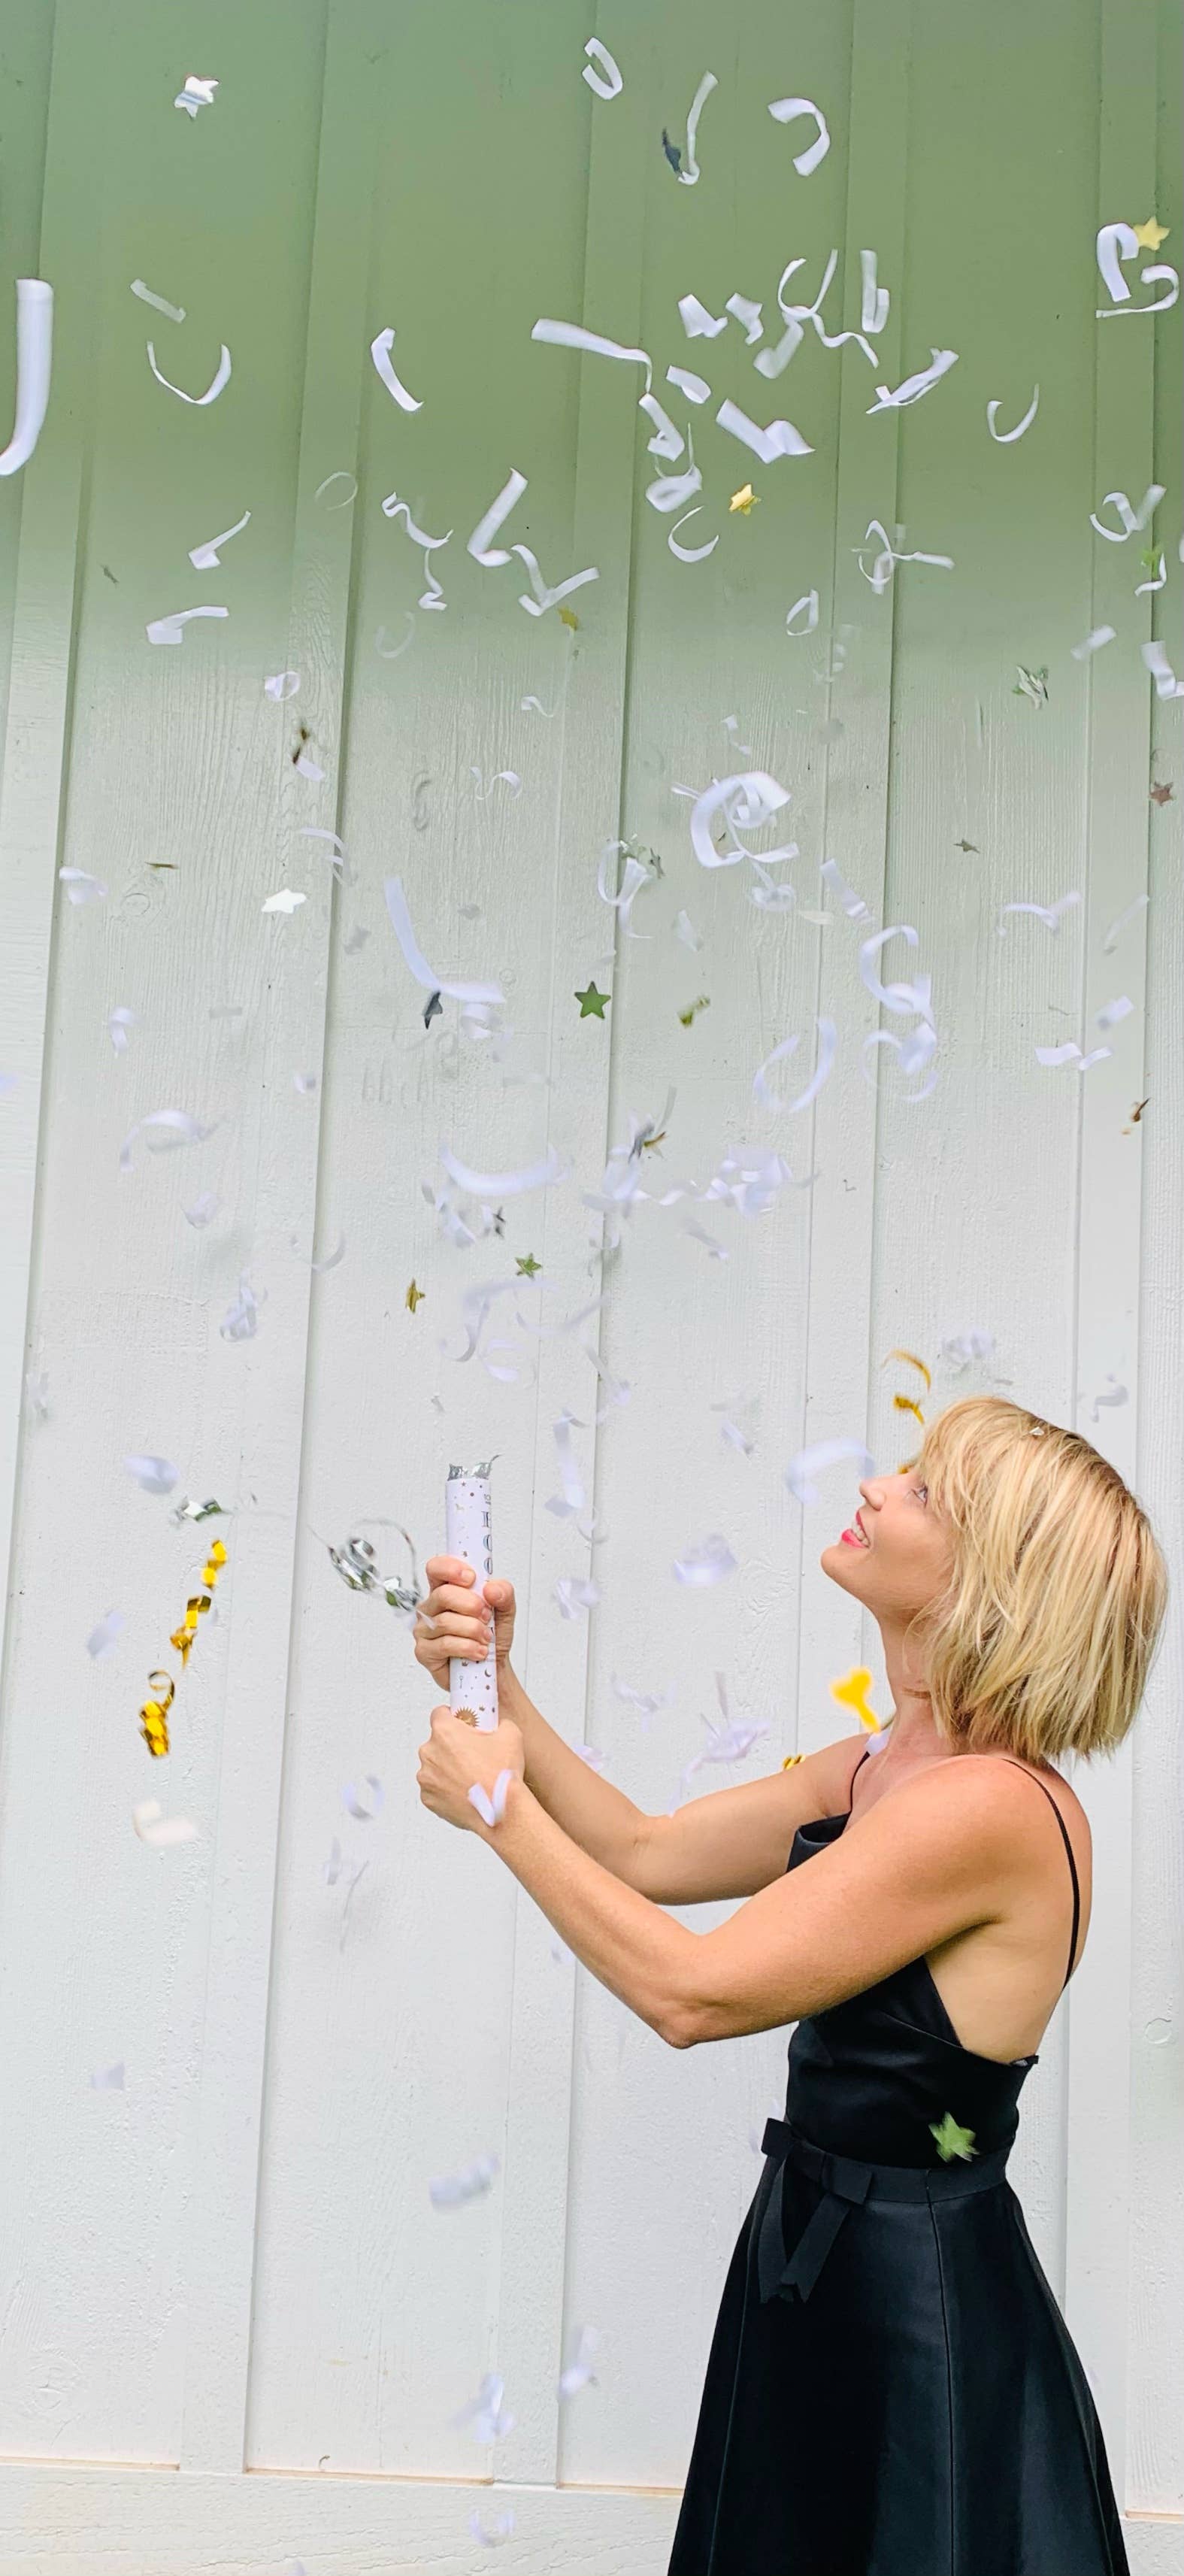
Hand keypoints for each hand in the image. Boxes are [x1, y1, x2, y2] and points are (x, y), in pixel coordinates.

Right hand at [413, 1556, 516, 1689]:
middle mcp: (432, 1608)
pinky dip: (467, 1647)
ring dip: (473, 1630)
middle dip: (471, 1605)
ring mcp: (425, 1630)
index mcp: (446, 1590)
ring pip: (445, 1622)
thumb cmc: (492, 1637)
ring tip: (486, 1638)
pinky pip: (444, 1644)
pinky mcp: (424, 1652)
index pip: (436, 1569)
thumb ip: (503, 1594)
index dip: (450, 1568)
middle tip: (486, 1615)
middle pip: (443, 1595)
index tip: (471, 1578)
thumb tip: (491, 1588)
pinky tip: (478, 1651)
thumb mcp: (505, 1611)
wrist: (492, 1669)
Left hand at [417, 1705, 525, 1832]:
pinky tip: (463, 1791)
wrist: (502, 1810)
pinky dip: (445, 1789)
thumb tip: (496, 1724)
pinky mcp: (428, 1798)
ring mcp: (426, 1777)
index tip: (462, 1726)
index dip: (453, 1718)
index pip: (439, 1713)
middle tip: (472, 1755)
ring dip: (447, 1768)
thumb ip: (498, 1722)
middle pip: (437, 1741)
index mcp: (445, 1732)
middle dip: (452, 1746)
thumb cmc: (501, 1775)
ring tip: (470, 1776)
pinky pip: (434, 1787)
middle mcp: (429, 1752)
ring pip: (435, 1766)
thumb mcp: (510, 1734)